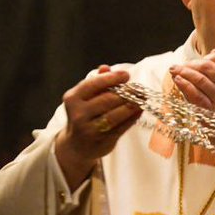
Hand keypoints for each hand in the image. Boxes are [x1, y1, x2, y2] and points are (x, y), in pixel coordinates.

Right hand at [54, 66, 142, 188]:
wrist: (76, 145)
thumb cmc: (84, 114)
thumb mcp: (84, 97)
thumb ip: (96, 82)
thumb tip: (105, 68)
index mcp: (72, 98)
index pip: (94, 84)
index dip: (112, 78)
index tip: (126, 75)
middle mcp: (79, 114)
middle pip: (108, 100)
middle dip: (126, 93)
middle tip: (139, 88)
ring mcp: (90, 130)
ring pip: (116, 115)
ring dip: (132, 105)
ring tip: (142, 98)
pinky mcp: (102, 141)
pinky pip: (121, 127)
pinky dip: (133, 118)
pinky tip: (140, 110)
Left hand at [168, 48, 214, 165]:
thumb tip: (213, 52)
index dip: (204, 57)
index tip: (195, 62)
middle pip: (207, 66)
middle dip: (190, 63)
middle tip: (180, 66)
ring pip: (199, 78)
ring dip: (183, 72)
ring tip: (174, 70)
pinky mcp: (212, 112)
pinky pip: (195, 94)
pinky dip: (184, 85)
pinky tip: (177, 80)